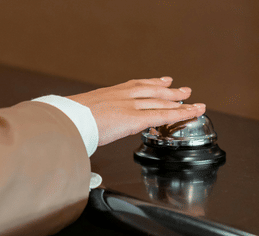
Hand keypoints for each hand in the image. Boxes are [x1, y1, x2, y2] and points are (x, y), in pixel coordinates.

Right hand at [67, 77, 205, 145]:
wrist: (66, 120)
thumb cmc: (68, 120)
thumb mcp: (79, 115)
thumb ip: (88, 120)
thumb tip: (82, 132)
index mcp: (108, 94)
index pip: (134, 85)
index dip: (150, 82)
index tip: (161, 80)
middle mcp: (121, 96)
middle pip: (151, 90)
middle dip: (169, 90)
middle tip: (182, 88)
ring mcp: (129, 106)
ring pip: (160, 101)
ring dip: (179, 101)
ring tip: (193, 101)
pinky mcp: (135, 119)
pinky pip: (163, 115)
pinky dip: (180, 114)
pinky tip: (191, 113)